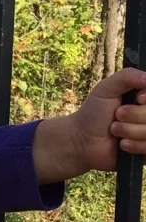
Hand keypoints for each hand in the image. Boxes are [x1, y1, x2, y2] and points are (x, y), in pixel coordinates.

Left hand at [35, 68, 145, 183]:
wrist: (82, 140)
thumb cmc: (94, 112)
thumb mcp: (106, 88)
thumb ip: (127, 77)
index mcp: (144, 98)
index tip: (137, 98)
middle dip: (134, 115)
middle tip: (117, 115)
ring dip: (130, 131)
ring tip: (114, 130)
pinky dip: (134, 145)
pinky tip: (122, 144)